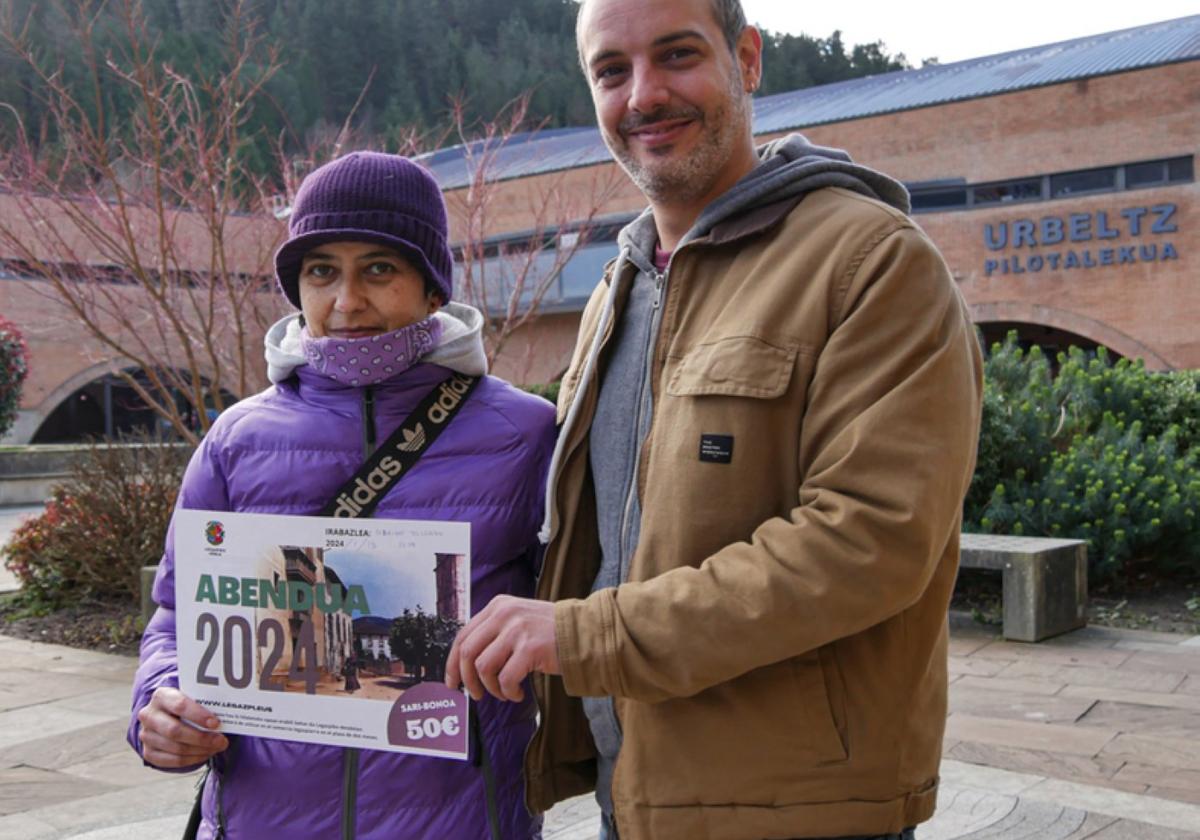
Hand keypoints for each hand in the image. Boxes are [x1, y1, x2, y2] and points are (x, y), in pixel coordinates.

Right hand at [137, 687, 228, 768]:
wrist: (167, 715)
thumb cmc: (187, 705)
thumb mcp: (193, 698)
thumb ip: (205, 703)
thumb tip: (230, 710)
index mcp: (161, 696)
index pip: (180, 705)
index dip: (199, 716)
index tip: (216, 723)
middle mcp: (149, 715)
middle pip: (175, 731)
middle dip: (202, 738)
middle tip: (222, 741)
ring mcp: (146, 735)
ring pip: (175, 748)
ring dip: (200, 750)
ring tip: (217, 747)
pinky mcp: (149, 752)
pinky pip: (173, 761)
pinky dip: (192, 759)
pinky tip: (205, 754)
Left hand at [445, 595, 559, 701]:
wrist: (584, 632)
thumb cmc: (550, 632)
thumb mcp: (518, 619)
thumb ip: (494, 632)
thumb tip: (466, 664)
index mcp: (498, 606)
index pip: (462, 636)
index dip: (452, 663)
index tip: (452, 682)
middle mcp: (504, 614)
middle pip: (467, 652)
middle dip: (467, 680)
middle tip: (475, 695)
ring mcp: (517, 630)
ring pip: (483, 667)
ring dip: (491, 688)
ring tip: (505, 692)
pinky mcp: (530, 648)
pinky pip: (505, 679)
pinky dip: (508, 692)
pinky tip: (518, 693)